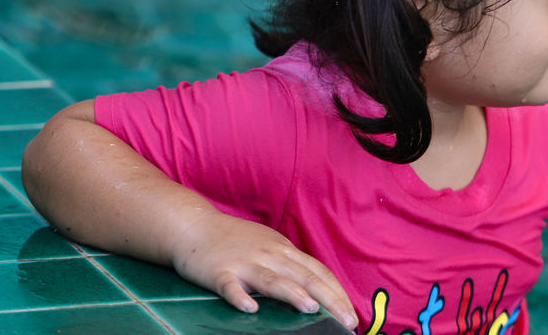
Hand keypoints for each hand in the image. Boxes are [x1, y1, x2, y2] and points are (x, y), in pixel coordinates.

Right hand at [169, 209, 358, 329]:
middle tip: (347, 320)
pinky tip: (249, 308)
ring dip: (292, 294)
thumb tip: (316, 289)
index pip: (318, 271)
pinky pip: (230, 286)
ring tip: (310, 308)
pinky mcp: (219, 272)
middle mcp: (269, 255)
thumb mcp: (269, 247)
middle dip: (329, 299)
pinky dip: (240, 297)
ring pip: (272, 280)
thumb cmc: (235, 241)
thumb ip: (290, 266)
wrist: (195, 227)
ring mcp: (244, 263)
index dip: (337, 291)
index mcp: (283, 250)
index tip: (352, 312)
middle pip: (304, 276)